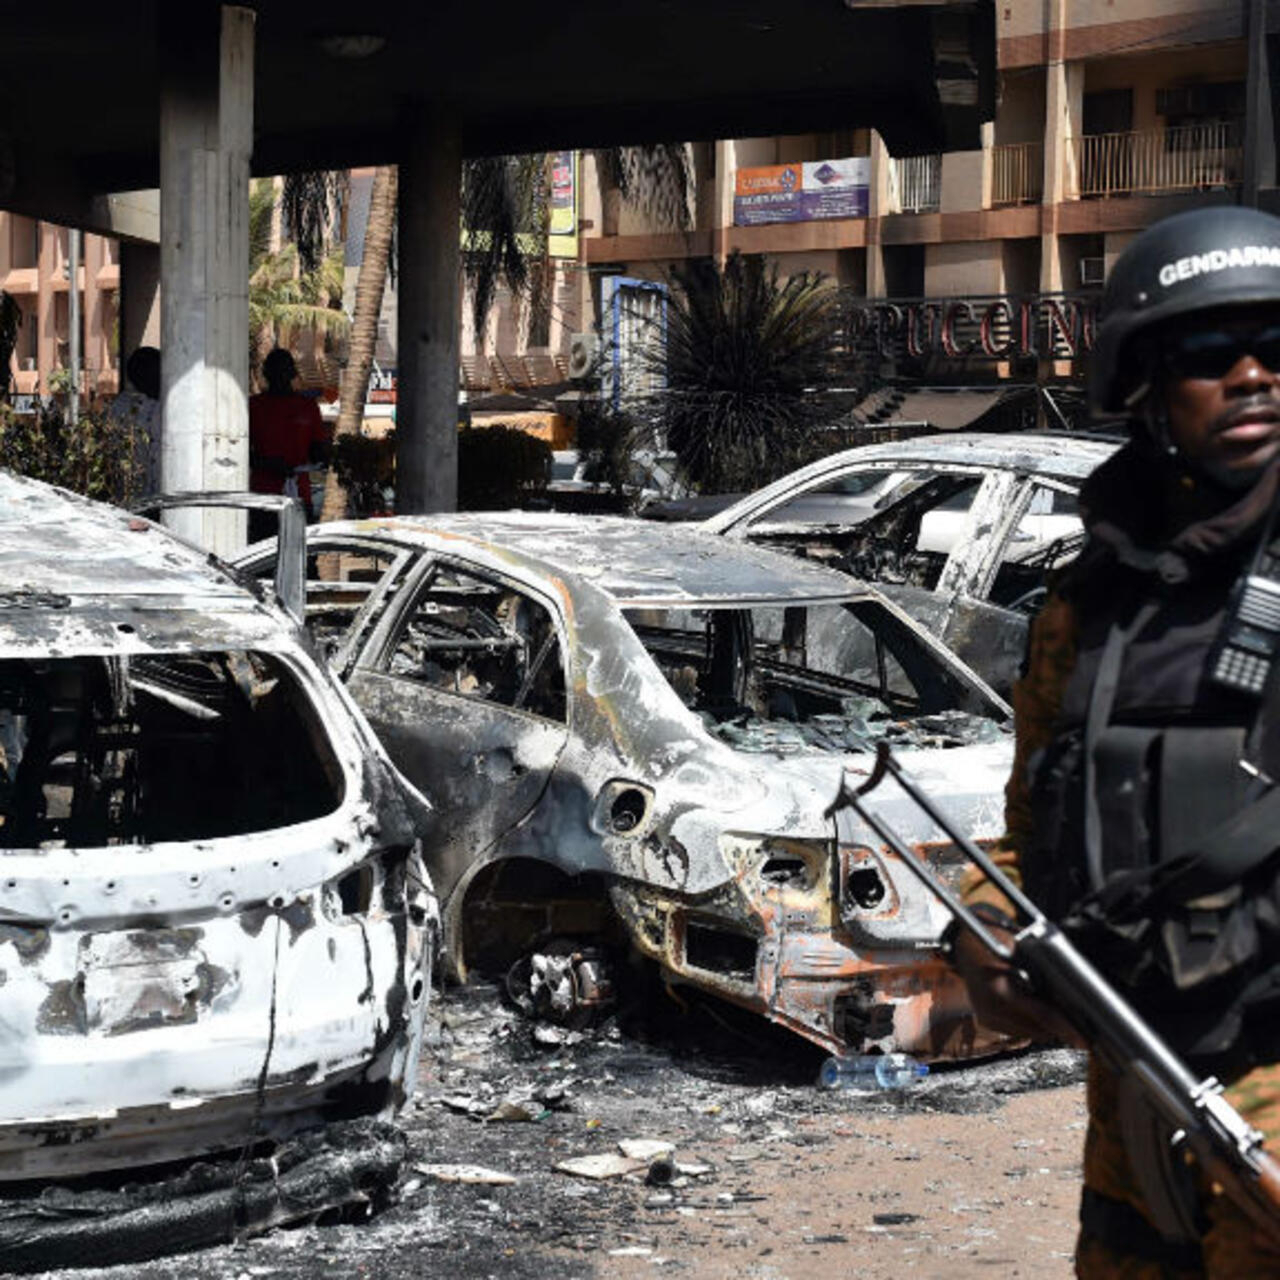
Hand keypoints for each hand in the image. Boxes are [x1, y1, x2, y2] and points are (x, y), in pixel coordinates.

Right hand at [952, 926, 1086, 1048]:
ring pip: (1030, 1033)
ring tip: (1056, 1012)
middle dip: (1058, 1027)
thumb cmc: (992, 938)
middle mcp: (990, 1007)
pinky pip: (1018, 1030)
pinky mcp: (986, 1020)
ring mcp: (986, 1015)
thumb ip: (1042, 971)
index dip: (1066, 1028)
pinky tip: (1034, 1009)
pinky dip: (1030, 1023)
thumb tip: (1071, 993)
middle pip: (1038, 1030)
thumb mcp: (1021, 949)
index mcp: (999, 989)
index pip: (1041, 1015)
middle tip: (1077, 1022)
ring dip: (1045, 1026)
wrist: (963, 943)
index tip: (1083, 1039)